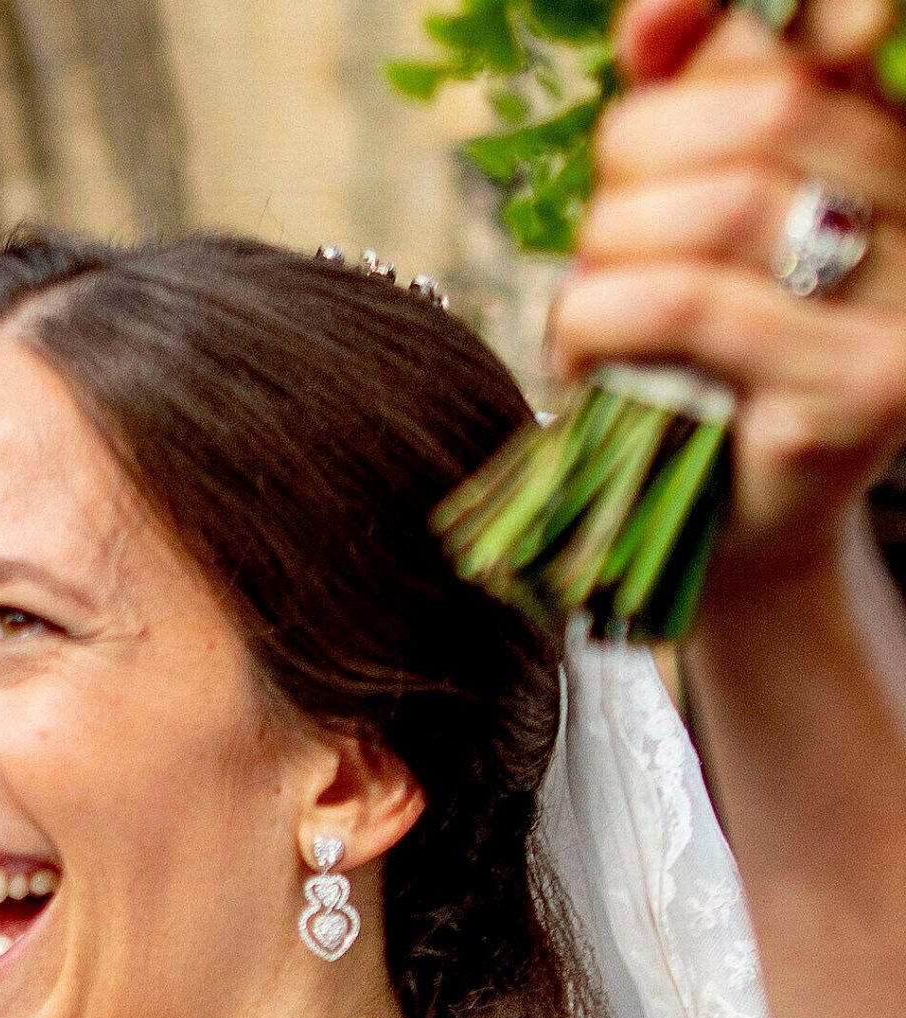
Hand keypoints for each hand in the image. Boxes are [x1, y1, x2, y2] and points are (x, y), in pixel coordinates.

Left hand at [549, 0, 905, 586]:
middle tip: (597, 228)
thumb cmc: (702, 366)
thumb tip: (649, 29)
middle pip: (771, 111)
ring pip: (726, 208)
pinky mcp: (861, 394)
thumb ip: (691, 110)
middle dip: (641, 153)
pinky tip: (583, 348)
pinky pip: (695, 306)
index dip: (711, 26)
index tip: (637, 54)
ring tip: (590, 301)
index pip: (814, 43)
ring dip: (613, 246)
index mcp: (897, 150)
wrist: (735, 527)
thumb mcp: (693, 221)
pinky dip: (603, 315)